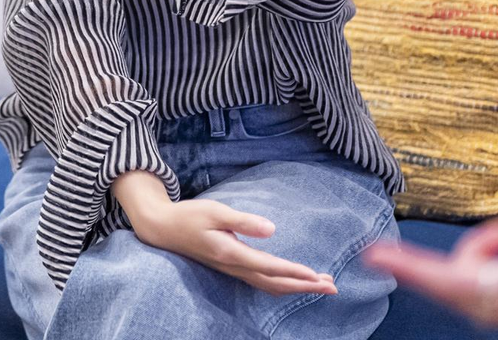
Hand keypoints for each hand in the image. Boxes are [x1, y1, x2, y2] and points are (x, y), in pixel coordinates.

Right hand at [132, 197, 338, 296]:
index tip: (317, 276)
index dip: (294, 272)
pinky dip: (283, 285)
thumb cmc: (189, 216)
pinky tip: (292, 282)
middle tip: (333, 287)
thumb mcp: (215, 211)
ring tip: (321, 285)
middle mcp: (235, 266)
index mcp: (232, 253)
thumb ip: (243, 221)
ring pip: (271, 285)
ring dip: (297, 287)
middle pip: (276, 283)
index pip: (270, 266)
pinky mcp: (233, 267)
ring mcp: (234, 270)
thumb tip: (272, 229)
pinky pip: (263, 283)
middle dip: (305, 286)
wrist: (164, 228)